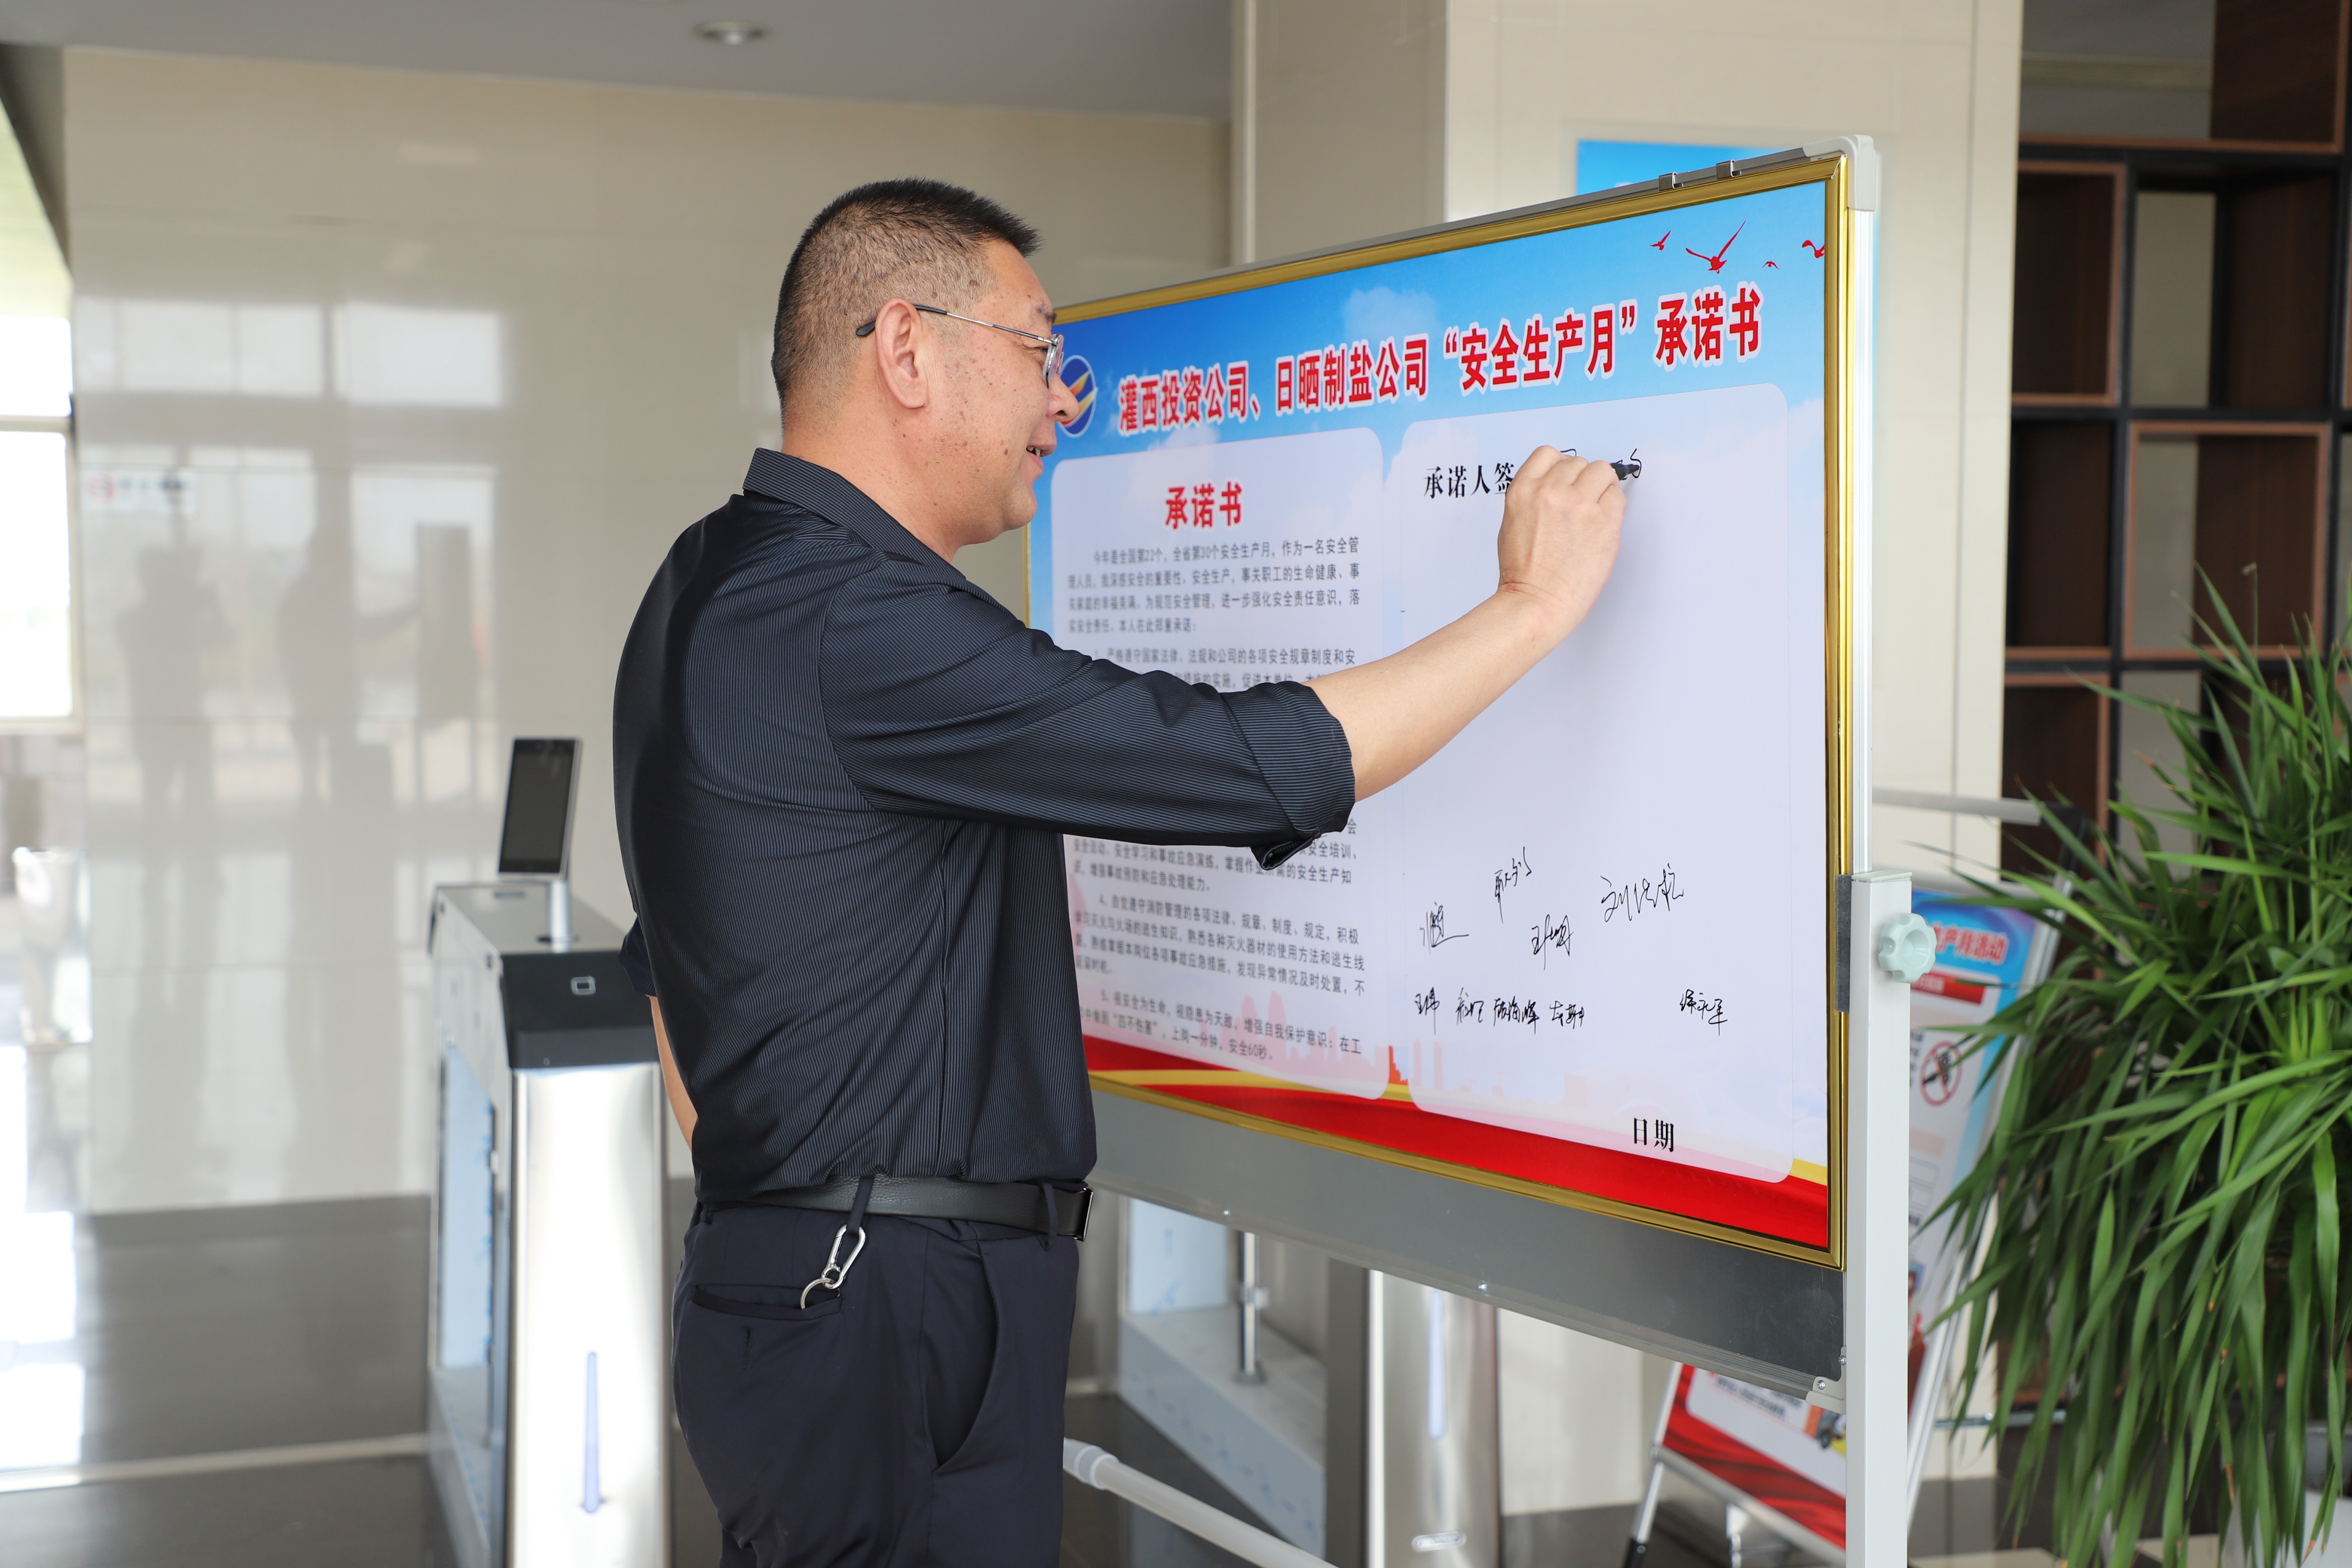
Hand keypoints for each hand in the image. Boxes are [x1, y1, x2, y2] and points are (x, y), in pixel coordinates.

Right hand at [1493, 447, 1624, 636]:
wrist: (1536, 603)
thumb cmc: (1523, 573)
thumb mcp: (1512, 524)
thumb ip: (1533, 498)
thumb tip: (1559, 486)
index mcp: (1522, 491)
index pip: (1549, 454)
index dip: (1561, 467)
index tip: (1566, 481)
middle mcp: (1550, 491)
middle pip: (1579, 462)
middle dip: (1582, 481)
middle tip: (1581, 505)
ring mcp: (1578, 504)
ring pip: (1602, 471)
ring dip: (1601, 488)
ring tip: (1595, 511)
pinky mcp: (1603, 521)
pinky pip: (1617, 496)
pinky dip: (1613, 506)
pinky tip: (1603, 524)